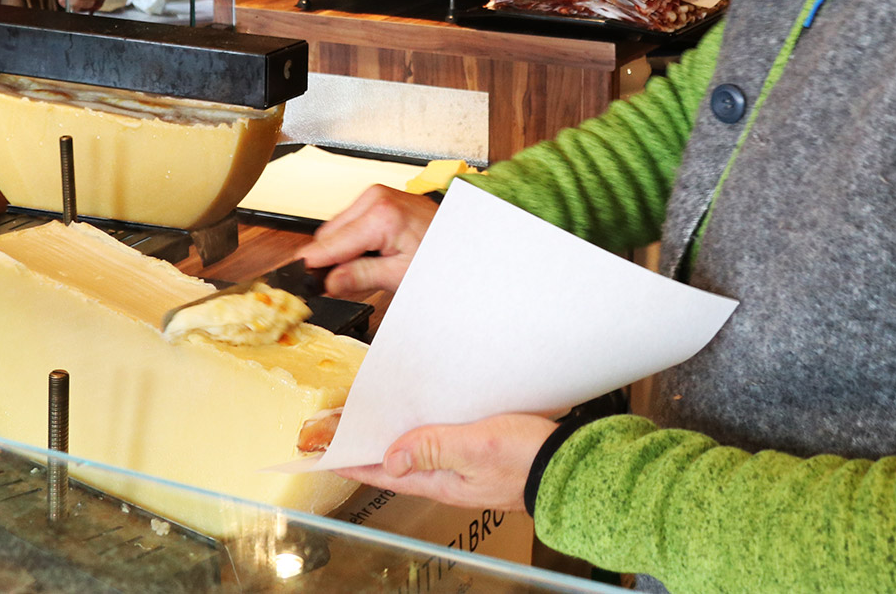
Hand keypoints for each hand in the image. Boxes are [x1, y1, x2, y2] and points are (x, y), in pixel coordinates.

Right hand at [298, 185, 438, 295]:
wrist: (462, 240)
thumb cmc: (441, 256)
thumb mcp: (400, 275)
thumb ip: (360, 277)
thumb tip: (328, 282)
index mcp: (379, 215)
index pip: (328, 244)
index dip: (311, 266)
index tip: (296, 281)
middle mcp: (374, 198)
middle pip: (328, 235)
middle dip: (331, 260)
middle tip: (339, 285)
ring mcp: (376, 195)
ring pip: (337, 229)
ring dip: (342, 250)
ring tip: (368, 268)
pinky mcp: (378, 198)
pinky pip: (351, 222)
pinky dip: (354, 240)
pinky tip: (372, 254)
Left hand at [336, 414, 557, 511]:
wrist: (572, 465)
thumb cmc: (528, 458)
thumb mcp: (475, 447)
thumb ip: (433, 448)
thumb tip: (391, 457)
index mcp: (441, 481)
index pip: (384, 472)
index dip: (352, 461)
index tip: (323, 453)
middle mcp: (448, 478)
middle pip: (396, 461)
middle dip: (369, 445)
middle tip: (341, 429)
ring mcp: (465, 467)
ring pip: (418, 450)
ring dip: (395, 436)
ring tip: (373, 419)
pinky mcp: (482, 453)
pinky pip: (442, 440)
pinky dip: (425, 427)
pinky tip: (424, 413)